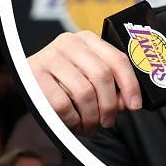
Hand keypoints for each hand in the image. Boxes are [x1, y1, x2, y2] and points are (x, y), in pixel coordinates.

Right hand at [27, 30, 143, 131]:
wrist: (31, 84)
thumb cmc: (67, 81)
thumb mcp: (90, 77)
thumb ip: (112, 85)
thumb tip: (127, 102)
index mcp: (88, 39)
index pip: (118, 59)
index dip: (130, 85)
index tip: (135, 105)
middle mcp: (68, 42)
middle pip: (102, 76)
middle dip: (109, 105)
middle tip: (108, 121)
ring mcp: (49, 56)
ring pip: (84, 92)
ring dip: (91, 116)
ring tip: (91, 126)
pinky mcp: (32, 74)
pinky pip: (62, 104)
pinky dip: (72, 119)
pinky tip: (74, 123)